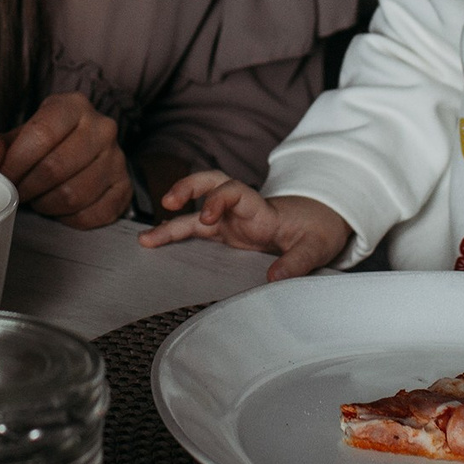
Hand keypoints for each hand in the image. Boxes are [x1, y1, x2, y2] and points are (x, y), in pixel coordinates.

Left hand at [0, 93, 130, 228]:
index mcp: (73, 106)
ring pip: (73, 195)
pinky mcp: (125, 187)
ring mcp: (117, 158)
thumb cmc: (47, 145)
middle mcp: (102, 128)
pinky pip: (94, 214)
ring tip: (38, 199)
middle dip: (28, 188)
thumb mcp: (17, 136)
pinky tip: (61, 210)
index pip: (40, 135)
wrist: (86, 151)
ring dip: (47, 205)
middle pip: (55, 168)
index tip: (3, 178)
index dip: (15, 163)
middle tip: (18, 192)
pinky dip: (70, 219)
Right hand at [138, 173, 350, 280]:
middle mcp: (241, 210)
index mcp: (260, 209)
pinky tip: (155, 244)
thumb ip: (297, 262)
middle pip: (210, 184)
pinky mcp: (225, 233)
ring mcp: (231, 220)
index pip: (235, 192)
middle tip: (169, 201)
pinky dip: (176, 234)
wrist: (318, 223)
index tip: (206, 217)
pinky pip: (195, 230)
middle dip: (188, 187)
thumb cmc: (316, 231)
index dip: (218, 199)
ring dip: (172, 220)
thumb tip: (275, 279)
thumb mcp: (315, 247)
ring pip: (195, 211)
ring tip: (146, 239)